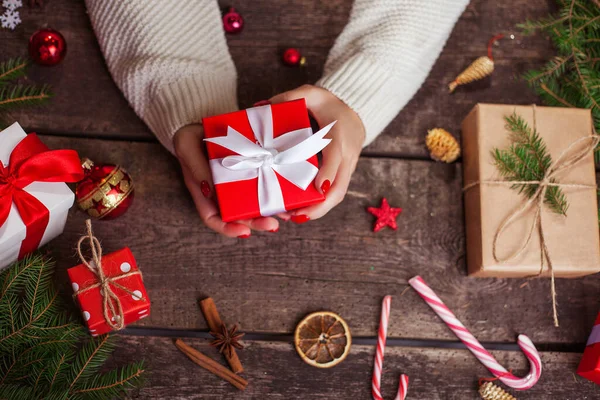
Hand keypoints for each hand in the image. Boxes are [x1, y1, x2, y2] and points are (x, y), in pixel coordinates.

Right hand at [173, 124, 279, 237]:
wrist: (200, 121)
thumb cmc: (189, 137)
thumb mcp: (187, 148)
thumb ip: (197, 169)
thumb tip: (210, 190)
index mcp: (205, 192)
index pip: (214, 218)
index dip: (227, 228)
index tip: (244, 232)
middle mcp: (222, 192)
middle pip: (239, 215)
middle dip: (256, 222)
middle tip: (273, 225)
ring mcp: (238, 182)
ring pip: (254, 203)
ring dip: (270, 211)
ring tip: (287, 214)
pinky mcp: (252, 169)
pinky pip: (263, 182)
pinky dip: (276, 190)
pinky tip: (290, 195)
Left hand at [269, 85, 364, 221]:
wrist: (355, 109)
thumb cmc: (329, 103)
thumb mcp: (310, 93)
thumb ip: (289, 98)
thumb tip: (261, 106)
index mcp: (340, 134)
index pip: (336, 156)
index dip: (328, 173)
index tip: (318, 189)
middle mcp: (347, 155)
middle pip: (339, 187)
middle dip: (320, 205)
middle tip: (297, 216)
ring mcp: (347, 167)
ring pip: (337, 195)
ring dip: (317, 210)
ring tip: (294, 218)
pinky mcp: (342, 174)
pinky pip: (333, 194)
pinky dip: (319, 206)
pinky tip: (300, 213)